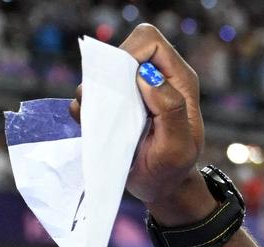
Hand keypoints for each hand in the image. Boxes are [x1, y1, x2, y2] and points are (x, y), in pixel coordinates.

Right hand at [69, 24, 215, 224]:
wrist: (161, 188)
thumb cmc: (174, 168)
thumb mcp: (177, 146)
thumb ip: (170, 109)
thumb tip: (146, 75)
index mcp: (178, 80)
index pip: (150, 41)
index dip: (131, 53)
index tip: (122, 83)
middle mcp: (156, 78)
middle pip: (122, 50)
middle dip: (108, 75)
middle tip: (111, 108)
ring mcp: (133, 91)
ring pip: (100, 72)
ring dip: (93, 95)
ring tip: (105, 123)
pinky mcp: (114, 104)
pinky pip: (88, 93)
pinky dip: (85, 109)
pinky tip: (98, 130)